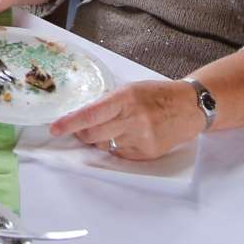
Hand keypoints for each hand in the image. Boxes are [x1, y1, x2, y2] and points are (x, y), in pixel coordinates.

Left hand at [49, 80, 208, 159]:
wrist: (189, 108)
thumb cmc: (156, 95)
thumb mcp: (130, 90)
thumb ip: (107, 103)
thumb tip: (81, 118)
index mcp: (125, 99)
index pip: (90, 114)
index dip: (70, 123)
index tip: (54, 129)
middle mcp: (133, 119)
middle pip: (92, 135)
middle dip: (81, 133)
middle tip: (80, 128)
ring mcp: (140, 138)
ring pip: (104, 145)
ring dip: (100, 139)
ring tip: (116, 127)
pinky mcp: (146, 152)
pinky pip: (119, 153)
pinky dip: (117, 146)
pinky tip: (130, 134)